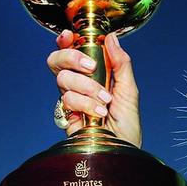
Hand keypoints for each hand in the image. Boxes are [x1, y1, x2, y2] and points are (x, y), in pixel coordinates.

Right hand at [47, 30, 141, 146]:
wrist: (123, 150)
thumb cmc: (127, 124)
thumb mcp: (129, 90)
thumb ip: (121, 63)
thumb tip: (111, 37)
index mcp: (92, 74)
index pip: (72, 52)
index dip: (66, 41)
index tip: (69, 36)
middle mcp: (78, 85)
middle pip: (57, 60)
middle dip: (72, 57)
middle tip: (92, 67)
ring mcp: (71, 100)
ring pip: (62, 79)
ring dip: (87, 87)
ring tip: (105, 101)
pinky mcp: (66, 116)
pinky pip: (67, 99)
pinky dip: (85, 104)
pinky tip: (99, 113)